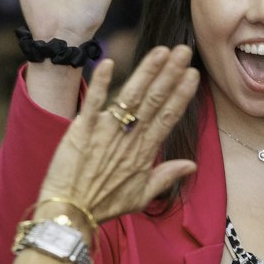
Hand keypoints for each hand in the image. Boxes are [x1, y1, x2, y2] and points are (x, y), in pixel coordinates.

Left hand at [34, 46, 200, 230]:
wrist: (70, 212)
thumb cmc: (104, 205)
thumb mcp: (140, 197)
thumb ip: (166, 176)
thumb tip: (191, 165)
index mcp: (144, 152)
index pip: (168, 117)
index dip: (181, 95)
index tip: (193, 75)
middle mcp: (128, 139)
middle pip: (154, 101)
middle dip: (170, 74)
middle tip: (183, 52)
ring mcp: (105, 132)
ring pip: (131, 97)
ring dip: (146, 72)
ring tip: (161, 51)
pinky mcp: (82, 129)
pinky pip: (93, 102)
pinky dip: (101, 83)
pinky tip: (110, 62)